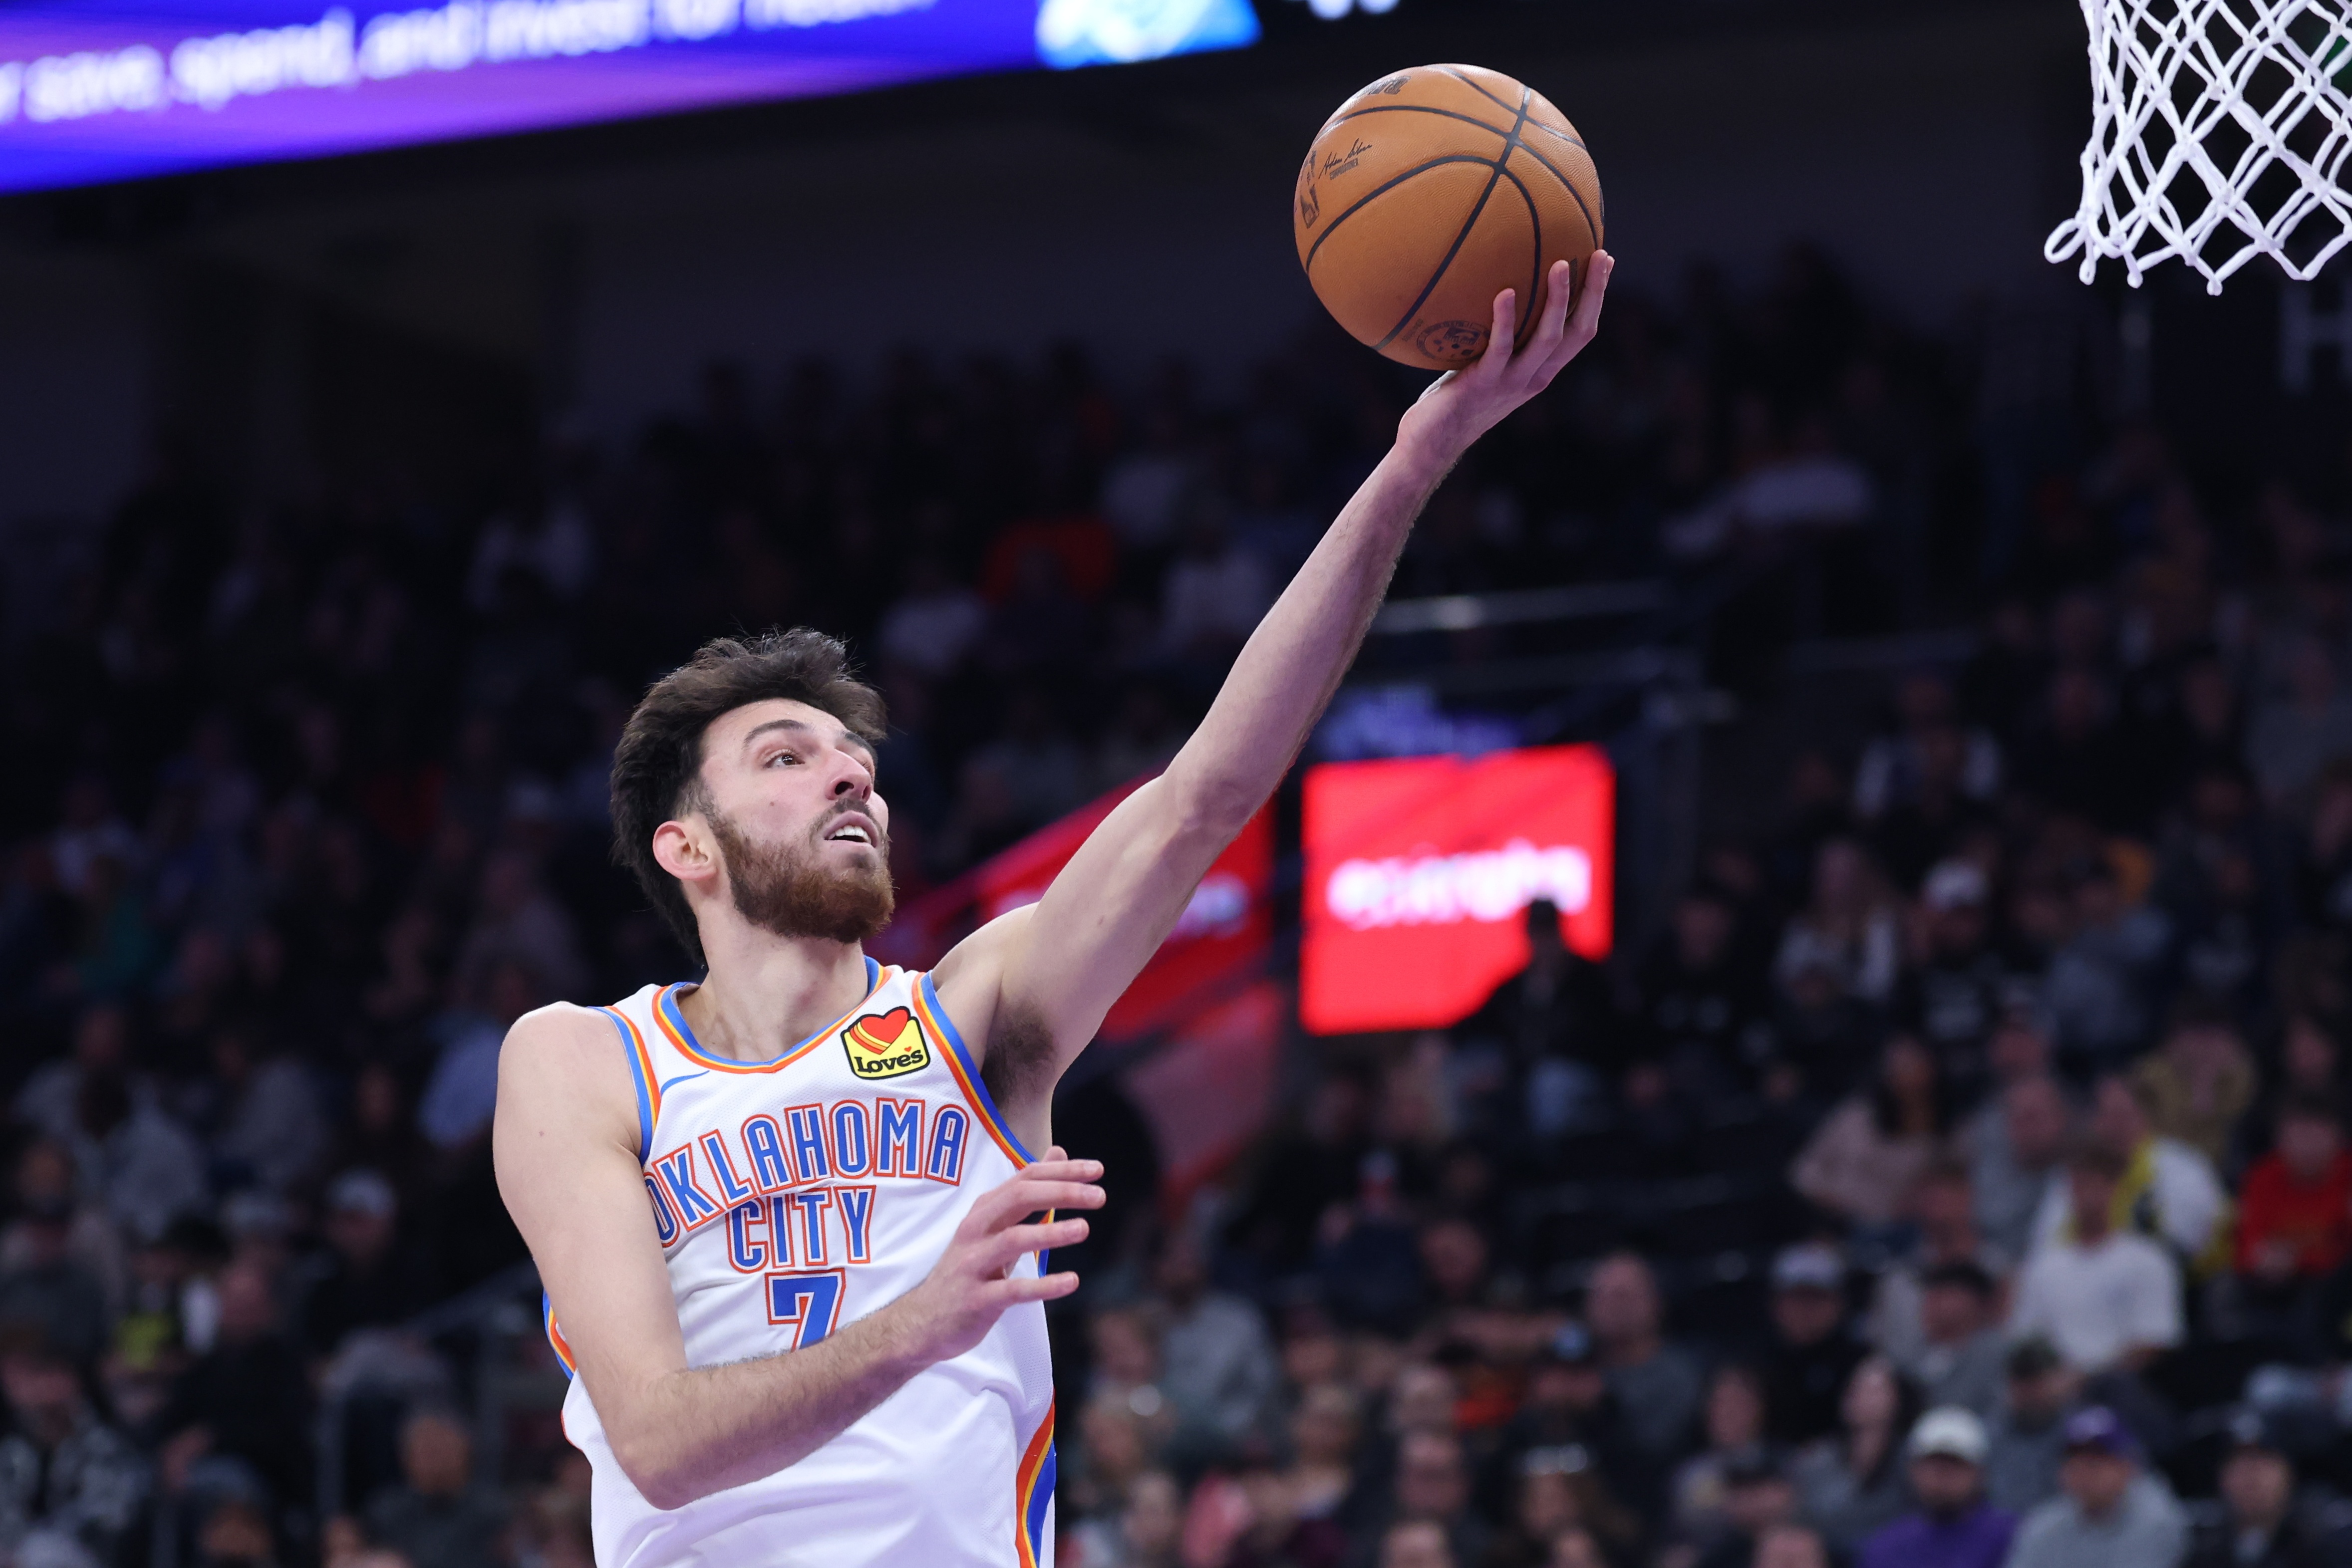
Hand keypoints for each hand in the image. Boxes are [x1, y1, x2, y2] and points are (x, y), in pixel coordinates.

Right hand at [894, 1148, 1102, 1363]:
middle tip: (1099, 1196)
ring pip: (1013, 1239)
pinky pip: (1013, 1290)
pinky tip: (1072, 1281)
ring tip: (1084, 1229)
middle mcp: (977, 1230)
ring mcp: (974, 1264)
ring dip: (1051, 1233)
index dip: (1062, 1171)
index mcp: (984, 1210)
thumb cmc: (968, 1268)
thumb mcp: (992, 1224)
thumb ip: (1026, 1191)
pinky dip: (1044, 1285)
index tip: (1097, 1170)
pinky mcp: (977, 1299)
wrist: (922, 1321)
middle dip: (1061, 1192)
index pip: (1025, 1178)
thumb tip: (1058, 1152)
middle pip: (1019, 1198)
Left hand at [1397, 250, 1613, 468]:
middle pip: (1577, 332)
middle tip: (1600, 255)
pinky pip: (1500, 348)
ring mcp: (1512, 381)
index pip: (1580, 331)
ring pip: (1548, 339)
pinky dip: (1505, 320)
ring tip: (1561, 264)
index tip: (1604, 260)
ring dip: (1558, 301)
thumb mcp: (1488, 363)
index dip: (1596, 297)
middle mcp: (1535, 376)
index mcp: (1541, 370)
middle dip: (1593, 293)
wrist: (1433, 442)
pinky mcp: (1484, 383)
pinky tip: (1506, 293)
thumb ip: (1501, 336)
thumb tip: (1496, 291)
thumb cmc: (1455, 396)